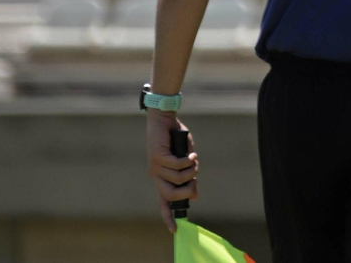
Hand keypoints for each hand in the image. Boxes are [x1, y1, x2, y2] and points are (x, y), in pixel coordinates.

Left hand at [145, 109, 197, 231]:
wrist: (163, 120)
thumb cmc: (175, 140)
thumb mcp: (185, 161)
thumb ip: (189, 177)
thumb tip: (195, 196)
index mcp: (161, 179)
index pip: (163, 203)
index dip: (168, 216)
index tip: (174, 229)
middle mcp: (156, 176)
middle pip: (170, 195)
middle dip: (187, 190)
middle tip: (195, 180)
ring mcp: (155, 167)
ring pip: (178, 179)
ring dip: (191, 170)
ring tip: (194, 160)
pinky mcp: (158, 157)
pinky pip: (177, 165)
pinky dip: (189, 160)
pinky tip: (191, 154)